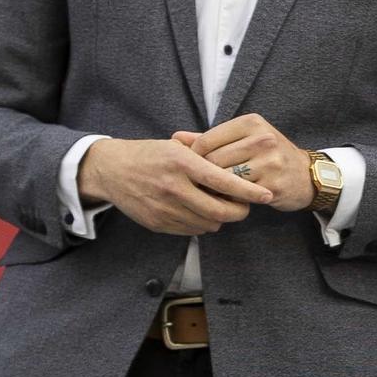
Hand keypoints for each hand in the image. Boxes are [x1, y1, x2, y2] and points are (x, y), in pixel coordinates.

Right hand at [77, 137, 273, 235]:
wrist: (109, 169)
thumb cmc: (148, 154)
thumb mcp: (175, 145)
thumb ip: (206, 153)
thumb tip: (238, 161)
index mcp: (181, 163)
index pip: (223, 181)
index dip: (249, 191)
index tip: (266, 195)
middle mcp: (174, 187)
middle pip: (220, 211)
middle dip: (239, 212)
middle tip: (244, 206)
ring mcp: (164, 207)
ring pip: (209, 224)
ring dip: (220, 218)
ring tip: (220, 206)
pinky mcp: (157, 223)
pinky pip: (192, 230)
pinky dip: (202, 223)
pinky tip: (199, 211)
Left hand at [176, 113, 315, 211]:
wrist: (307, 176)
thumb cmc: (269, 156)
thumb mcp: (244, 139)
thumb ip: (211, 139)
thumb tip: (175, 138)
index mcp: (252, 123)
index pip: (207, 140)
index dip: (195, 157)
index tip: (195, 167)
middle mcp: (263, 139)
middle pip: (214, 160)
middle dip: (205, 174)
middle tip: (202, 182)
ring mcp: (270, 163)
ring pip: (225, 178)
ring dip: (216, 188)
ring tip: (215, 190)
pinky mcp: (273, 186)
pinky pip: (239, 194)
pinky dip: (231, 198)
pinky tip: (231, 198)